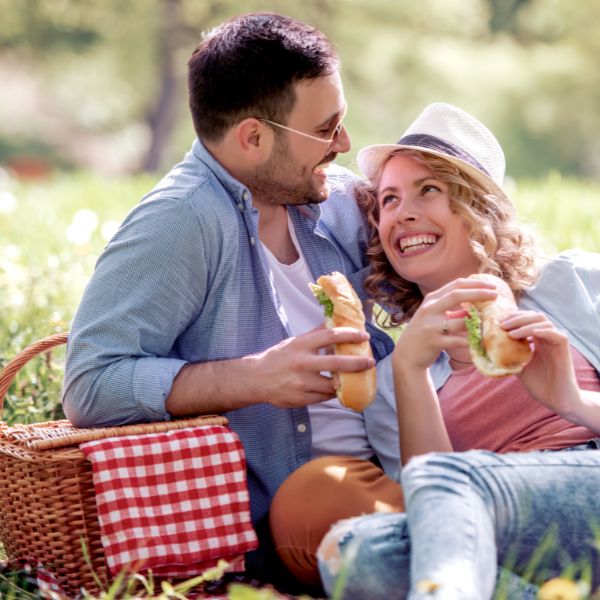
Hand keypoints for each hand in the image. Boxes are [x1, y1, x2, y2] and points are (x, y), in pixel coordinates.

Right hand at [250, 325, 374, 407]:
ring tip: (357, 378)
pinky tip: (339, 389)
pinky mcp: (301, 399)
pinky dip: (333, 393)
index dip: (350, 335)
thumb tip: (333, 321)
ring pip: (332, 384)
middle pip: (336, 363)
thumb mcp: (295, 341)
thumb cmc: (278, 358)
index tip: (364, 336)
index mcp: (301, 345)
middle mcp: (302, 363)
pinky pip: (324, 397)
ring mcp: (302, 383)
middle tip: (370, 361)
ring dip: (346, 381)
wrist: (256, 379)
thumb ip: (315, 334)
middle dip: (357, 363)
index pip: (330, 336)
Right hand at [392, 277, 497, 370]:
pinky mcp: (434, 341)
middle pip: (457, 295)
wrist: (407, 354)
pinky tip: (481, 342)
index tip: (492, 286)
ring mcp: (431, 325)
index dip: (476, 283)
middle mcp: (429, 309)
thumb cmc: (424, 332)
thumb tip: (475, 301)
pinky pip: (459, 341)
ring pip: (461, 320)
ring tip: (491, 323)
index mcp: (431, 299)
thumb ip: (450, 306)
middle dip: (479, 293)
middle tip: (496, 295)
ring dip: (478, 321)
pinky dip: (471, 341)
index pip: (456, 285)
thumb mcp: (433, 315)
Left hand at [501, 311, 579, 414]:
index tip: (497, 321)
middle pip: (535, 316)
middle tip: (501, 324)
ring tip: (510, 333)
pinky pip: (556, 334)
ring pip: (544, 321)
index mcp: (539, 339)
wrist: (556, 400)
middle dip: (516, 317)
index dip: (513, 317)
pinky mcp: (564, 349)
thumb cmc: (539, 385)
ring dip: (525, 324)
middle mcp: (548, 337)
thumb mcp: (518, 368)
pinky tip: (528, 336)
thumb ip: (508, 357)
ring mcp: (557, 342)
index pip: (527, 319)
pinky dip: (541, 331)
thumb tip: (488, 352)